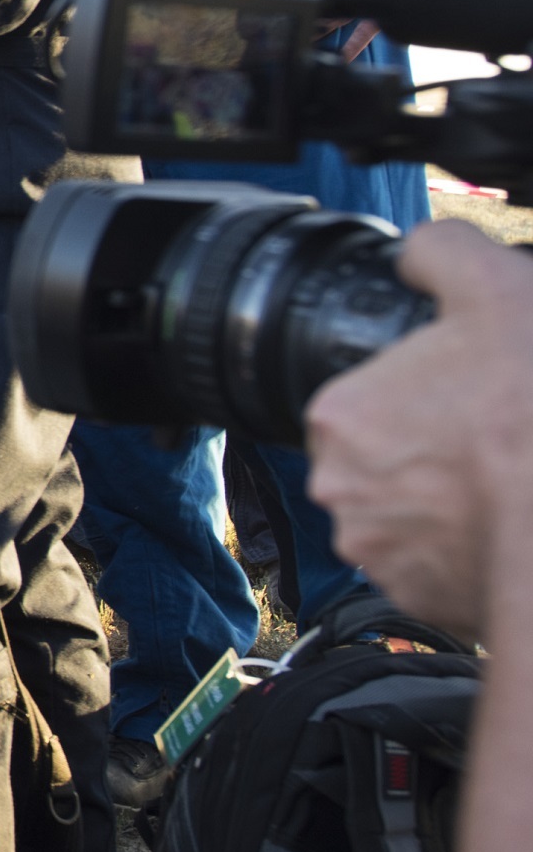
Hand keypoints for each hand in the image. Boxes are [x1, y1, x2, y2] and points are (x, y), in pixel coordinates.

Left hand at [306, 219, 532, 639]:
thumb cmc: (530, 411)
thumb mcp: (491, 287)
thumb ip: (439, 252)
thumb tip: (419, 251)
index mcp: (338, 416)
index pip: (367, 397)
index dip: (422, 391)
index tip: (466, 394)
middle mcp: (338, 489)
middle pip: (385, 456)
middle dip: (430, 449)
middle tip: (491, 438)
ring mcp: (378, 552)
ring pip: (409, 514)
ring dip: (448, 503)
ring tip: (506, 480)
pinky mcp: (420, 600)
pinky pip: (438, 568)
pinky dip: (469, 550)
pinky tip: (509, 526)